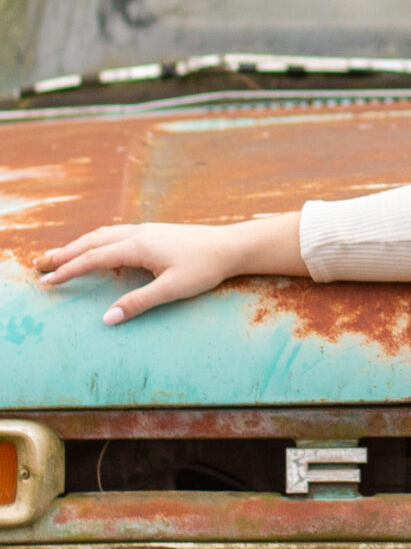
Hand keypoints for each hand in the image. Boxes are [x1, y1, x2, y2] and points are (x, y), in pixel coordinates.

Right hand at [38, 214, 304, 323]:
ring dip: (80, 245)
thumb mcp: (171, 289)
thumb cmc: (205, 268)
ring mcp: (146, 230)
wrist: (231, 246)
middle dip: (65, 254)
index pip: (93, 258)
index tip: (47, 282)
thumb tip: (107, 318)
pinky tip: (102, 254)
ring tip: (62, 257)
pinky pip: (118, 234)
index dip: (69, 271)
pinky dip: (100, 242)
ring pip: (104, 235)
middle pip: (92, 242)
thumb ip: (138, 303)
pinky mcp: (155, 232)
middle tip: (41, 264)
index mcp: (137, 246)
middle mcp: (138, 233)